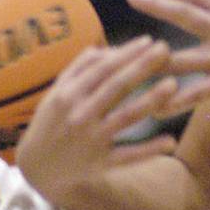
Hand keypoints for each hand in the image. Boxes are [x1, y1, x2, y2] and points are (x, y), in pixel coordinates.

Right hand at [17, 36, 209, 203]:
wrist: (37, 168)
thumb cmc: (49, 124)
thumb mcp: (55, 93)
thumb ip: (78, 69)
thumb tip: (107, 49)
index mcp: (68, 95)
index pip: (101, 68)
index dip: (126, 53)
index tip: (148, 40)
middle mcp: (80, 115)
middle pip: (116, 86)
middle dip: (142, 66)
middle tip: (165, 49)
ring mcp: (92, 140)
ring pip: (126, 117)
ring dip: (151, 100)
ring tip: (173, 84)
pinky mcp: (101, 163)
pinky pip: (129, 156)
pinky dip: (149, 149)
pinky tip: (170, 141)